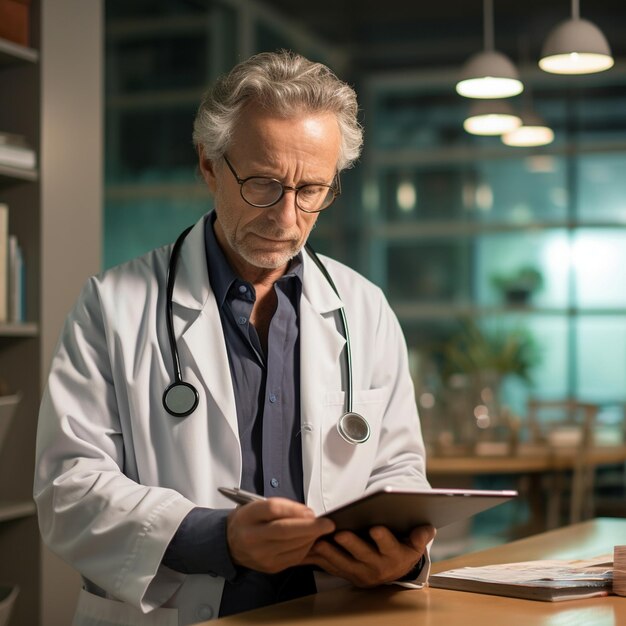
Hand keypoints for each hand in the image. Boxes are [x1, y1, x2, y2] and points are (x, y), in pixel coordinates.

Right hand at [226, 498, 334, 573]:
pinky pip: (294, 558)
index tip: (312, 511)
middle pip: (285, 531)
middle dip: (310, 527)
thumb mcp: (257, 505)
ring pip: (292, 546)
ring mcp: (261, 555)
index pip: (273, 509)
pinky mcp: (270, 567)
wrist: (230, 543)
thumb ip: (282, 507)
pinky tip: (311, 540)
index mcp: (249, 516)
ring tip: (321, 530)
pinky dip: (307, 548)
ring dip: (312, 538)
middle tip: (328, 524)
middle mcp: (253, 537)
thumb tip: (308, 514)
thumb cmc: (248, 520)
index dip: (295, 510)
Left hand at [303, 524, 435, 586]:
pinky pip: (331, 567)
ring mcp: (360, 573)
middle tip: (340, 532)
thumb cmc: (402, 549)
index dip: (383, 538)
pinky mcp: (346, 574)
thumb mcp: (415, 543)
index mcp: (395, 557)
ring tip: (320, 540)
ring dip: (330, 552)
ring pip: (343, 563)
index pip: (390, 547)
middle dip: (351, 544)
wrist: (393, 569)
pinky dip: (320, 557)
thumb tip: (427, 528)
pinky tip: (311, 546)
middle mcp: (377, 568)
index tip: (376, 528)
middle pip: (362, 555)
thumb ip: (421, 535)